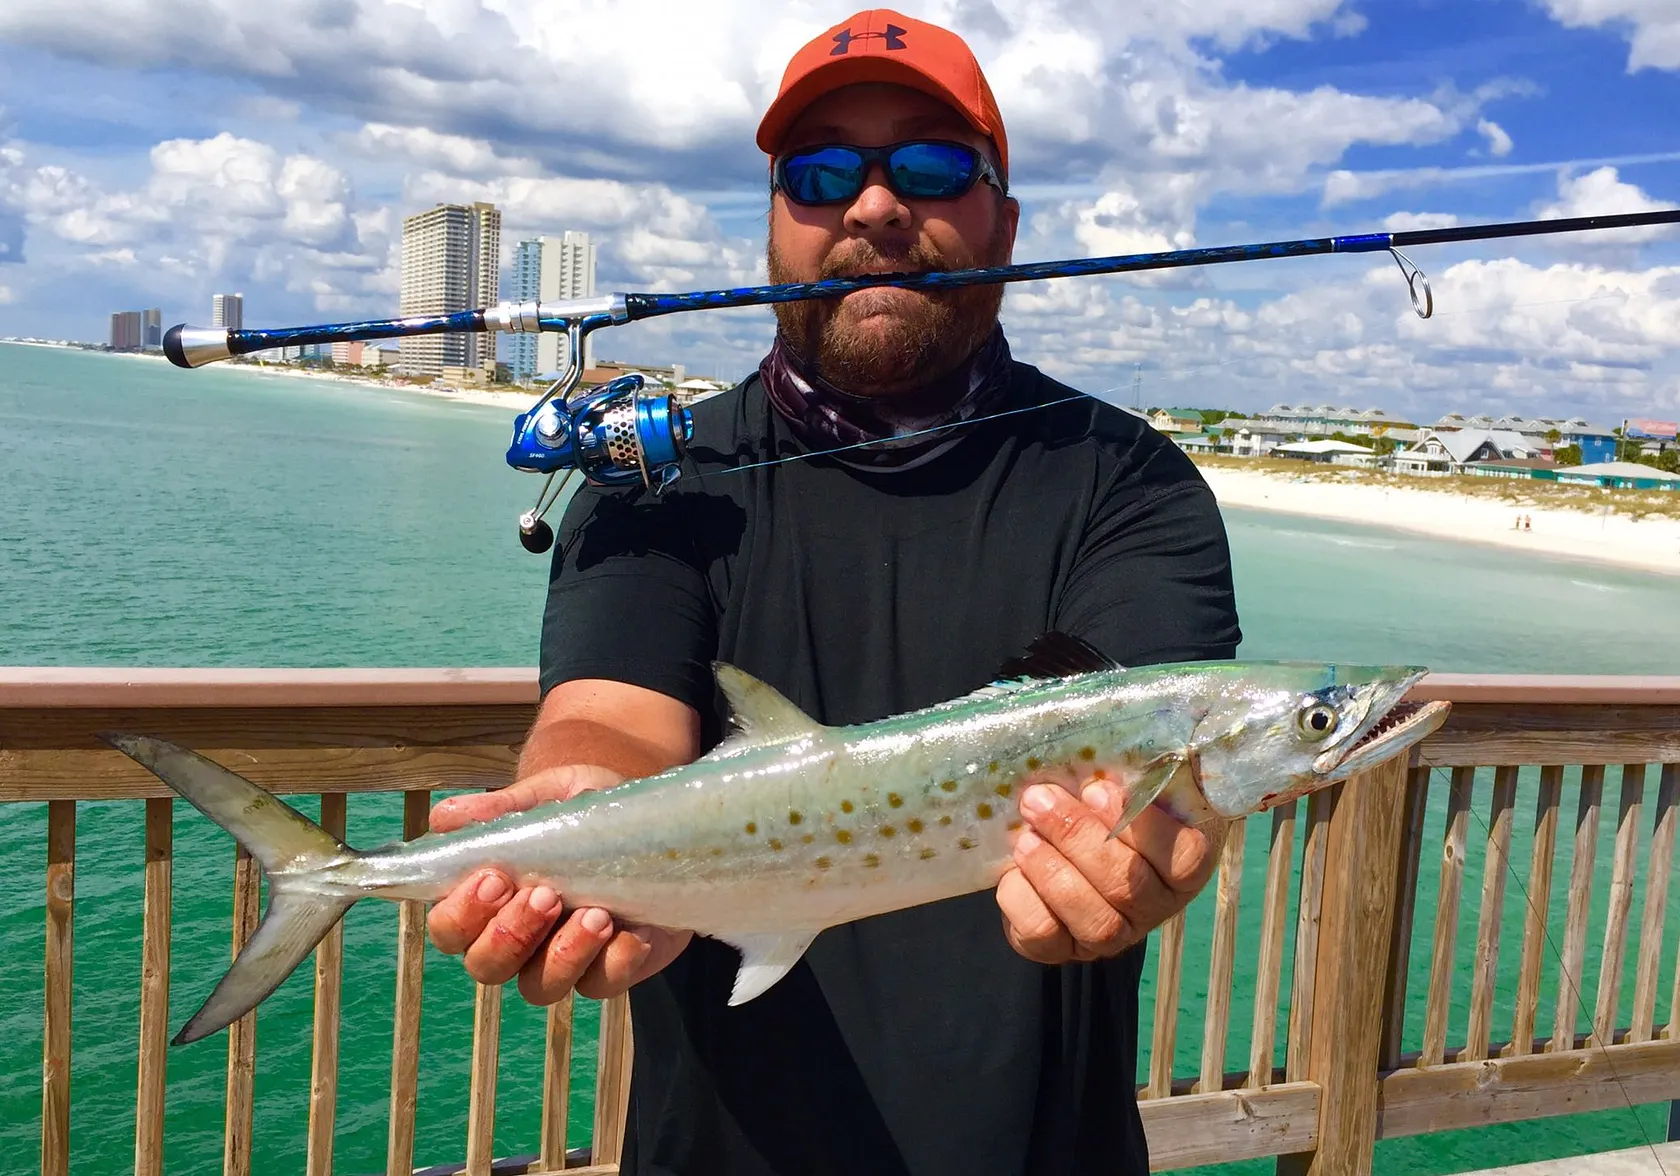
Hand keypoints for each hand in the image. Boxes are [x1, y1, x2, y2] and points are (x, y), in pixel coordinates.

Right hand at [425, 764, 692, 1002]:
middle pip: (486, 966)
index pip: (449, 928)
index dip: (463, 913)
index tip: (494, 878)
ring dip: (564, 954)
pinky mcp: (608, 971)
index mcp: (487, 901)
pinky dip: (615, 961)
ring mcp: (561, 961)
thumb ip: (502, 810)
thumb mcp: (550, 796)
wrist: (656, 824)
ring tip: (596, 914)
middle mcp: (517, 940)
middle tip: (546, 895)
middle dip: (511, 934)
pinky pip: (601, 985)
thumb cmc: (587, 814)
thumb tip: (446, 817)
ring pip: (539, 987)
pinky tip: (633, 932)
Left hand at [996, 779, 1220, 963]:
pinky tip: (1013, 871)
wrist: (1060, 844)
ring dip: (1053, 872)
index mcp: (1182, 865)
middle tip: (1039, 799)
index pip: (1182, 857)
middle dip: (1077, 837)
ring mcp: (1112, 936)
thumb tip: (1128, 740)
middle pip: (1127, 885)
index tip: (1097, 789)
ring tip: (1025, 837)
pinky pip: (1045, 937)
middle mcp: (1154, 908)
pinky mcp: (1064, 948)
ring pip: (1094, 921)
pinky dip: (1024, 901)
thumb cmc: (1101, 808)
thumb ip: (1135, 770)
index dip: (1142, 826)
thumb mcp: (1125, 784)